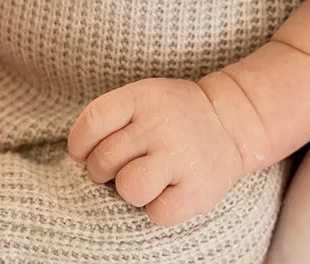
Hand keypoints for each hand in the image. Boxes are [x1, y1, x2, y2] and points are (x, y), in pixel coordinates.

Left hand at [68, 77, 244, 225]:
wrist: (231, 123)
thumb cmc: (172, 116)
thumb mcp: (143, 99)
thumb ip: (110, 119)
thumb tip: (77, 157)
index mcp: (142, 97)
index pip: (93, 122)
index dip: (79, 145)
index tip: (83, 154)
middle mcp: (160, 124)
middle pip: (104, 160)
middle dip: (103, 170)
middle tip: (123, 165)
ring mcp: (180, 155)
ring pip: (129, 187)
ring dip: (130, 190)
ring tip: (145, 179)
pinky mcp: (197, 189)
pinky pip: (157, 212)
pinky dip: (158, 208)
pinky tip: (170, 190)